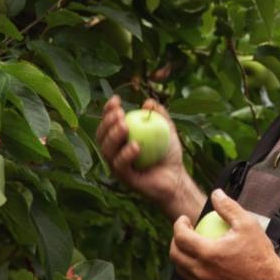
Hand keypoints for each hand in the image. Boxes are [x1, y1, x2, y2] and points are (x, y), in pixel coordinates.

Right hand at [96, 96, 202, 220]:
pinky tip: (135, 146)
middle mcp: (114, 152)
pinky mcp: (125, 179)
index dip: (108, 110)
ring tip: (125, 126)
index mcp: (119, 139)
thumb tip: (149, 102)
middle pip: (102, 136)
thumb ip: (159, 116)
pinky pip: (121, 166)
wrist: (177, 178)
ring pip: (107, 151)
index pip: (108, 123)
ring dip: (114, 136)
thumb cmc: (169, 154)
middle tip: (120, 114)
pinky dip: (126, 155)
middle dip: (107, 123)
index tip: (116, 100)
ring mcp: (118, 166)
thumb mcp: (167, 130)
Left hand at [169, 189, 279, 279]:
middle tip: (184, 231)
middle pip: (175, 255)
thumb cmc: (260, 253)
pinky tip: (202, 260)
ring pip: (181, 270)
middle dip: (175, 240)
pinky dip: (192, 269)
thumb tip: (216, 194)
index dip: (179, 225)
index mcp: (208, 253)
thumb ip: (228, 207)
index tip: (184, 220)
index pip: (181, 237)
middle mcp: (202, 272)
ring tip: (191, 245)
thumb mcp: (247, 224)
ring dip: (181, 255)